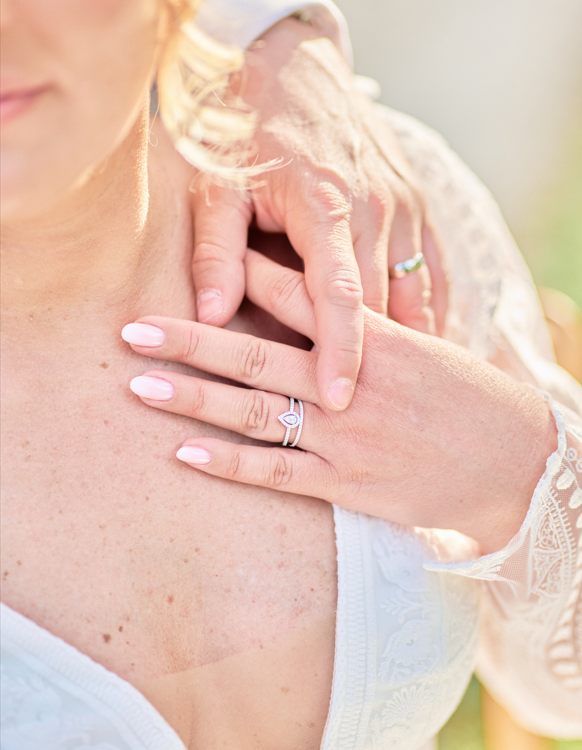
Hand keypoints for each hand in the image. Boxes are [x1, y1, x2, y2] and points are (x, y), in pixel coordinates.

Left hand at [123, 251, 553, 554]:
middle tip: (133, 329)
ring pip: (256, 412)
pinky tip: (184, 454)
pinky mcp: (347, 484)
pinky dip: (229, 464)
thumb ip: (358, 321)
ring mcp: (346, 435)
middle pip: (257, 353)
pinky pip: (277, 474)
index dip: (237, 280)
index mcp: (371, 335)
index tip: (192, 265)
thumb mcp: (420, 343)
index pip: (295, 296)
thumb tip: (304, 297)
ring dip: (195, 397)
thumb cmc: (464, 394)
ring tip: (139, 385)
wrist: (512, 457)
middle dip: (191, 340)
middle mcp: (350, 381)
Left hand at [189, 17, 447, 411]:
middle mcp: (377, 208)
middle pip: (383, 304)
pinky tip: (423, 349)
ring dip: (410, 344)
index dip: (340, 353)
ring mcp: (405, 204)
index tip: (338, 401)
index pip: (341, 296)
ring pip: (415, 291)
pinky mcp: (417, 202)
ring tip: (400, 396)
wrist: (290, 65)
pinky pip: (432, 270)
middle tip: (362, 416)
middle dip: (375, 362)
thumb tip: (210, 317)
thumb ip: (216, 252)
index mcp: (327, 205)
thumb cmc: (244, 131)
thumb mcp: (216, 187)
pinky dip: (427, 311)